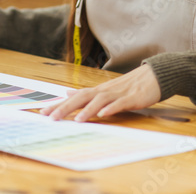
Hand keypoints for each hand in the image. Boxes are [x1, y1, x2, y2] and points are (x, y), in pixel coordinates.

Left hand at [40, 64, 161, 121]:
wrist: (153, 76)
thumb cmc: (128, 86)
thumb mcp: (105, 90)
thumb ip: (86, 93)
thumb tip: (67, 92)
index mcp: (97, 91)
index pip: (74, 97)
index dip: (59, 104)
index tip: (43, 112)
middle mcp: (104, 91)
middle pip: (82, 98)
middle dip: (66, 108)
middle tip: (51, 117)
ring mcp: (118, 94)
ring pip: (99, 100)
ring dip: (88, 110)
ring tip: (77, 120)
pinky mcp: (132, 98)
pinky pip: (120, 103)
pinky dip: (111, 108)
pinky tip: (104, 114)